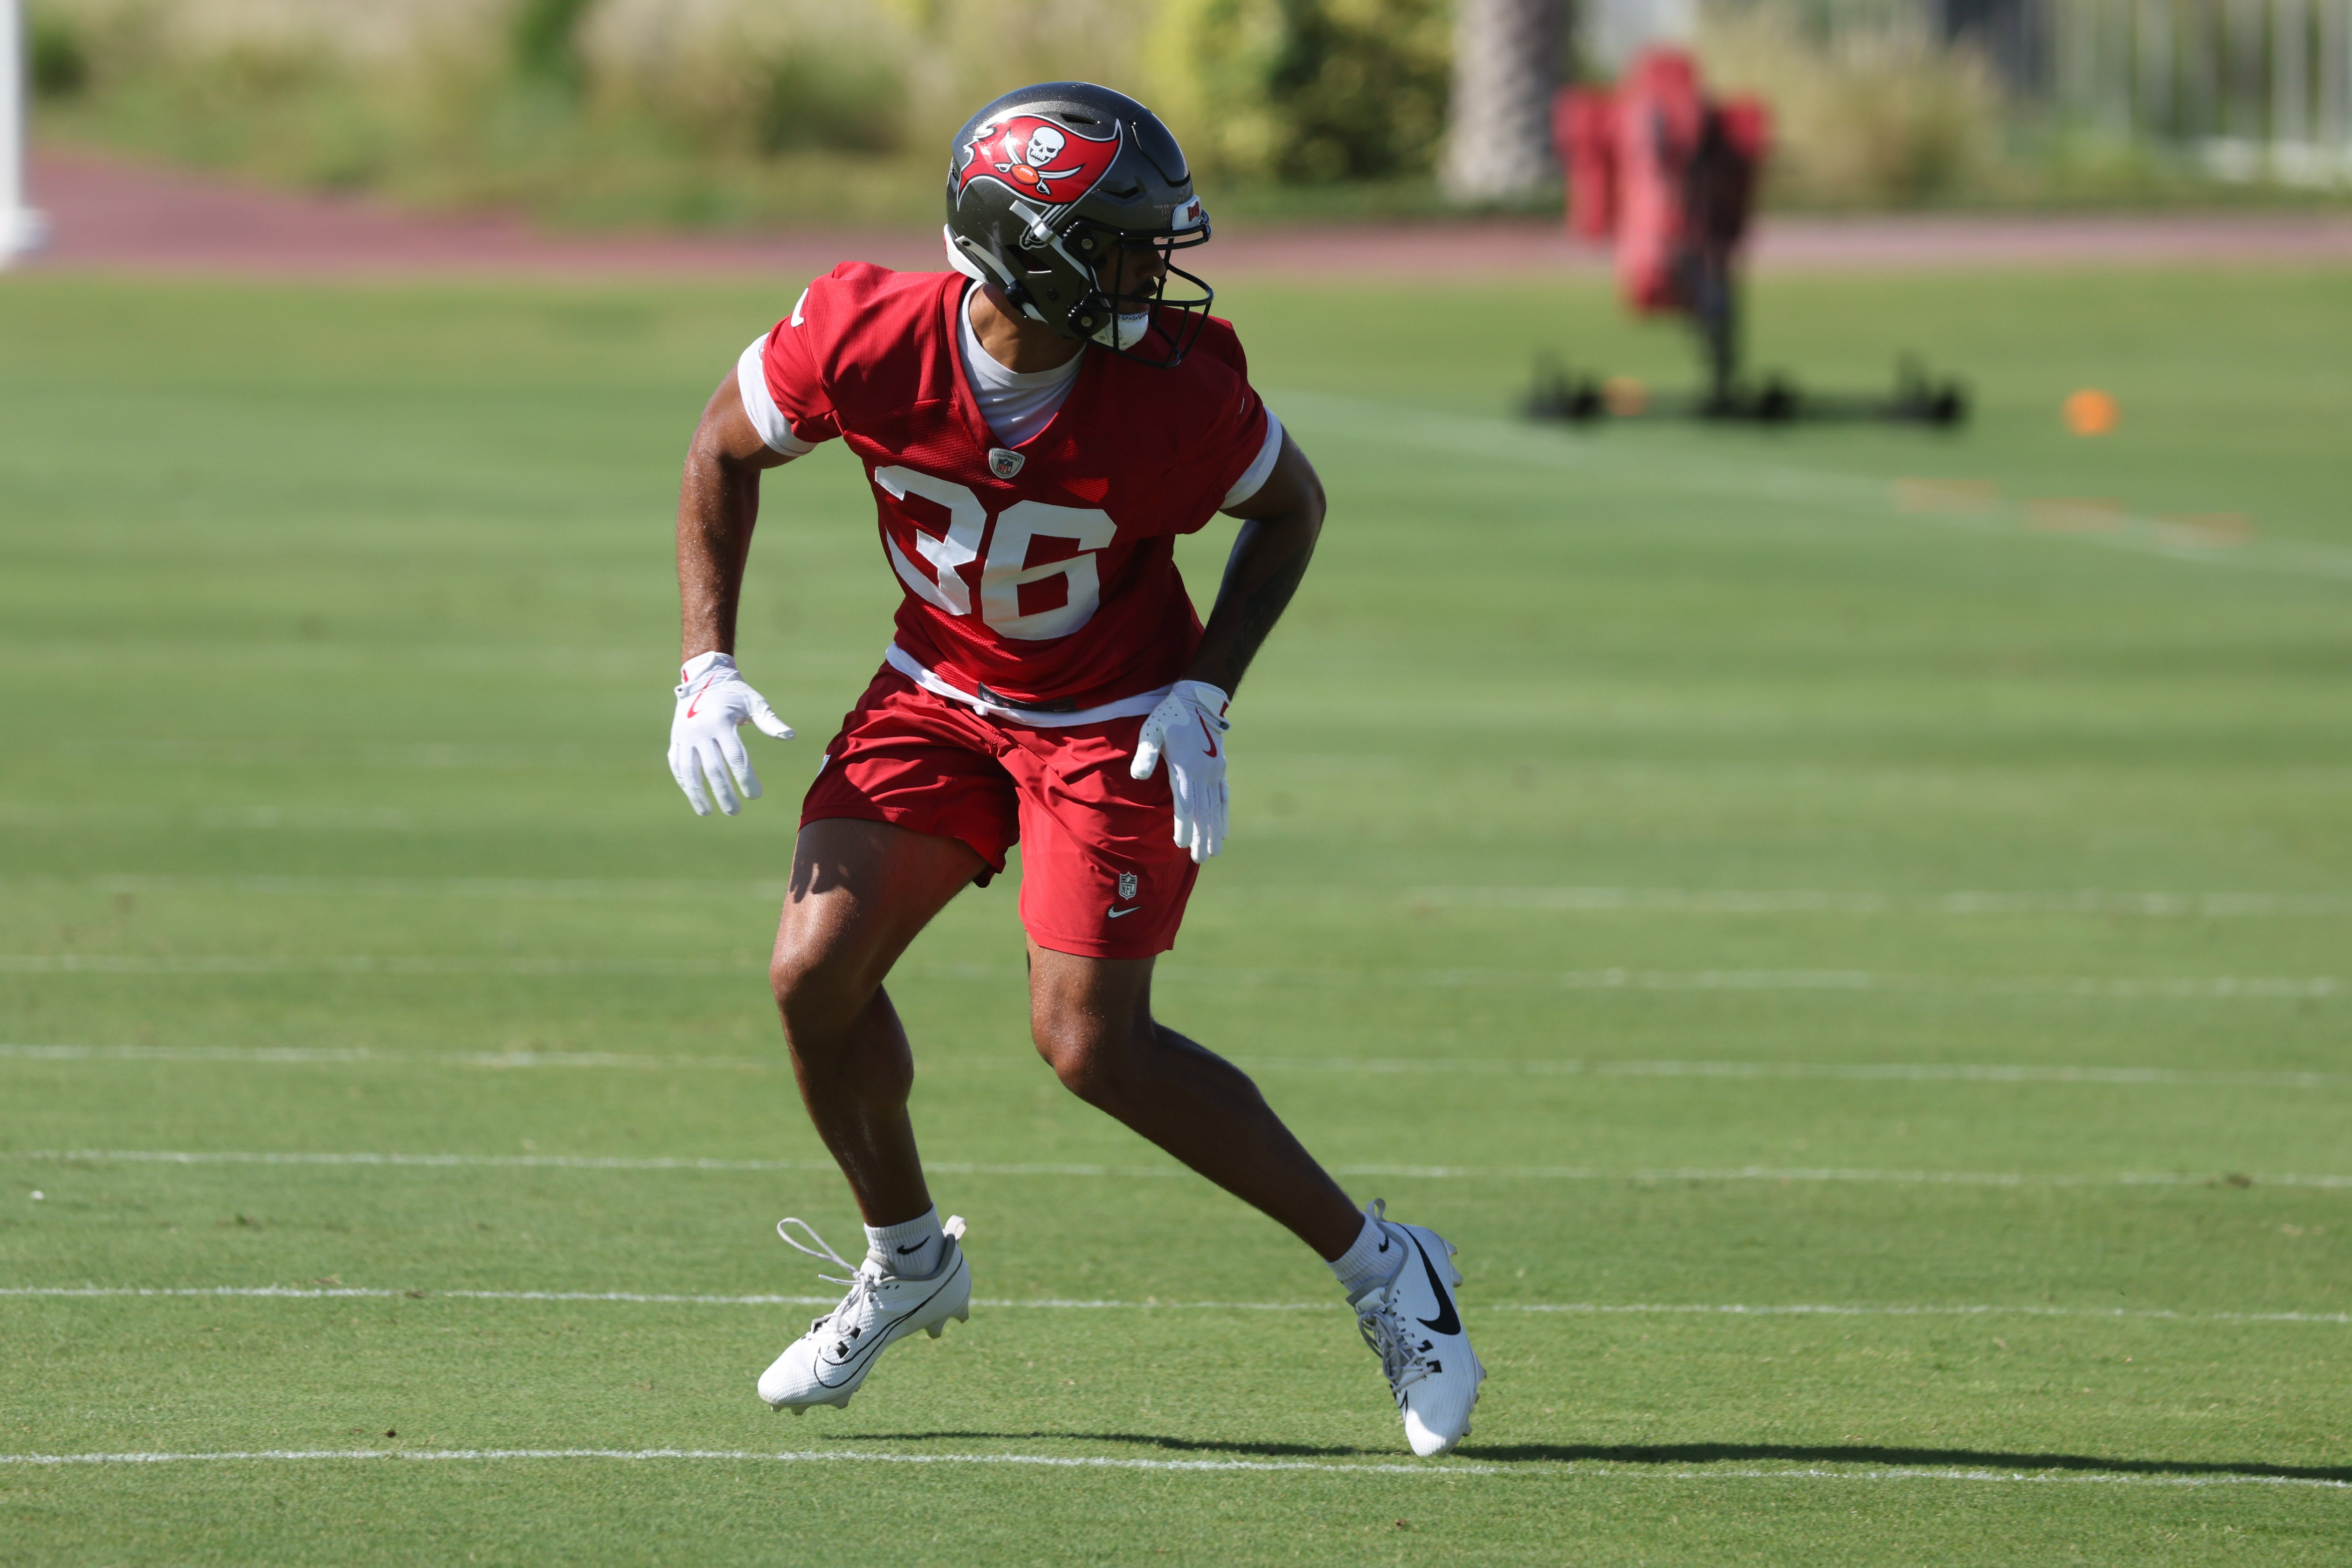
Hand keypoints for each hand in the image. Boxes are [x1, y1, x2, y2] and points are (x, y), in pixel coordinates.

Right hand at [668, 652, 793, 816]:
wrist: (704, 679)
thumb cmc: (735, 695)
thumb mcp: (754, 703)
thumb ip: (770, 721)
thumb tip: (790, 736)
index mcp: (721, 721)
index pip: (736, 757)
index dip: (746, 778)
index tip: (756, 795)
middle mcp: (700, 729)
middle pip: (713, 769)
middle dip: (724, 793)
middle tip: (735, 811)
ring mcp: (684, 735)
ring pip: (689, 771)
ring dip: (697, 794)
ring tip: (707, 812)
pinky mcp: (675, 739)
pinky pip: (677, 764)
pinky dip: (684, 782)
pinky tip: (694, 796)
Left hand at [1128, 680, 1230, 861]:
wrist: (1198, 699)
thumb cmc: (1169, 716)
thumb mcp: (1151, 730)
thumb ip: (1146, 754)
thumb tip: (1138, 776)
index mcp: (1185, 767)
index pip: (1185, 804)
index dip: (1184, 826)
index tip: (1182, 845)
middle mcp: (1203, 773)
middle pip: (1203, 812)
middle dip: (1202, 837)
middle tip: (1201, 859)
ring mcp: (1214, 771)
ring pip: (1215, 807)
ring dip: (1214, 831)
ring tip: (1213, 853)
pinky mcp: (1220, 768)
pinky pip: (1224, 796)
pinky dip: (1224, 815)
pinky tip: (1224, 830)